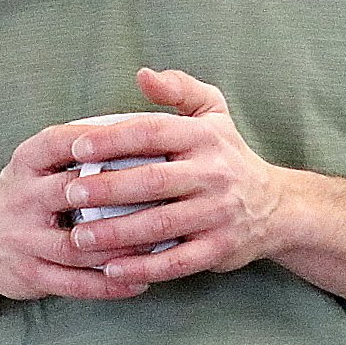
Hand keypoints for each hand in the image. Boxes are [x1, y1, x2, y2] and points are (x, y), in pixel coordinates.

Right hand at [0, 122, 156, 301]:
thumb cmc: (22, 195)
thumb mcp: (33, 164)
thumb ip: (73, 150)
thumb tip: (137, 129)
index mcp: (25, 164)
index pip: (57, 142)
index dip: (93, 138)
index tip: (136, 135)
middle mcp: (22, 198)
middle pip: (69, 191)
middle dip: (115, 192)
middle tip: (162, 192)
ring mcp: (24, 240)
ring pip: (77, 246)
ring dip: (120, 246)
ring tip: (160, 244)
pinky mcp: (30, 275)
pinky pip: (74, 284)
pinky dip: (109, 285)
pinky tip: (139, 282)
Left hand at [62, 67, 287, 284]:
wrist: (276, 208)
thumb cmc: (228, 155)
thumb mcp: (212, 112)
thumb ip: (179, 88)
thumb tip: (142, 75)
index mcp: (204, 137)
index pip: (152, 132)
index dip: (113, 138)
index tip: (76, 147)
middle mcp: (213, 174)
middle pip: (152, 181)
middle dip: (107, 189)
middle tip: (69, 194)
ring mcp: (218, 214)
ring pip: (160, 224)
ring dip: (116, 233)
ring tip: (78, 237)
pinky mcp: (219, 249)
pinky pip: (176, 262)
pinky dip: (143, 268)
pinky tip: (111, 269)